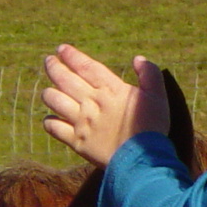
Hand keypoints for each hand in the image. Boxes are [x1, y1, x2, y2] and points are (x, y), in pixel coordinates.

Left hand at [41, 44, 169, 166]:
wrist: (141, 158)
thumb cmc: (152, 125)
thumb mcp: (158, 96)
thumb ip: (150, 74)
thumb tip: (138, 59)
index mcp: (110, 89)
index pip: (85, 66)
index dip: (71, 56)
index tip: (62, 49)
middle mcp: (91, 102)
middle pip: (65, 80)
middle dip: (54, 67)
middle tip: (49, 60)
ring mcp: (81, 122)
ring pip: (55, 101)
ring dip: (49, 93)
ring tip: (49, 90)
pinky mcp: (76, 141)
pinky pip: (54, 128)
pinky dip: (49, 122)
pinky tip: (50, 119)